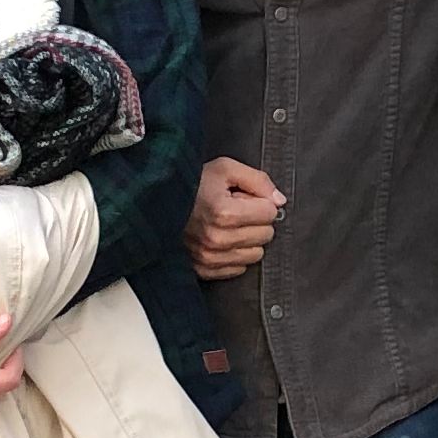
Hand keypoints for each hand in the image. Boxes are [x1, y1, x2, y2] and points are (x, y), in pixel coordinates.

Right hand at [187, 157, 286, 278]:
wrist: (157, 202)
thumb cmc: (191, 184)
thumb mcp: (225, 169)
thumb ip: (258, 180)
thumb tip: (279, 201)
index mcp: (224, 213)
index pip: (270, 213)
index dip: (261, 202)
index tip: (246, 198)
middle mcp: (218, 239)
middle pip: (266, 235)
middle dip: (257, 221)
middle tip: (237, 211)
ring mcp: (210, 257)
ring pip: (256, 254)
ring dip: (248, 240)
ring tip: (229, 225)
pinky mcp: (204, 269)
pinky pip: (239, 269)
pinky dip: (235, 254)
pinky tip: (223, 240)